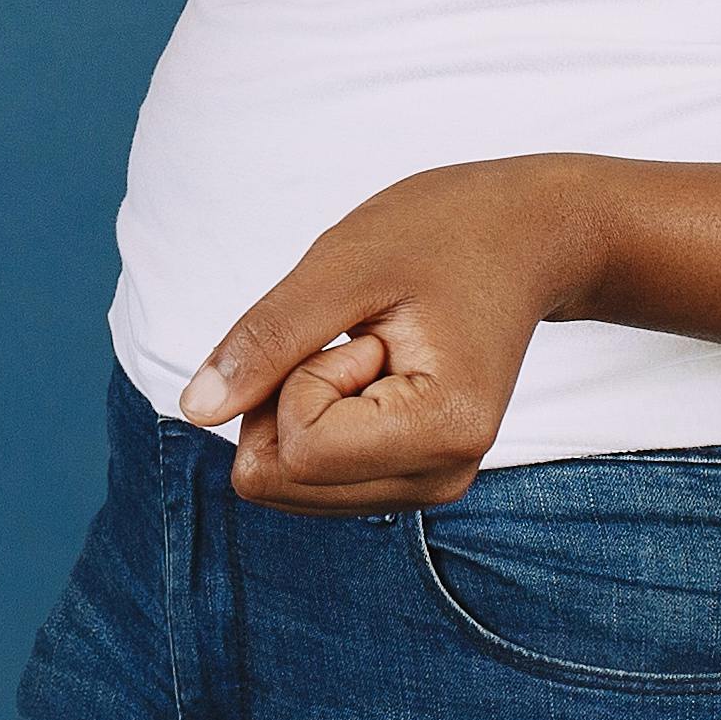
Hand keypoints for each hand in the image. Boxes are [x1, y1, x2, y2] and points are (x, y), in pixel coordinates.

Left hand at [176, 157, 596, 513]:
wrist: (524, 239)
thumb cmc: (443, 233)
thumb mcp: (343, 266)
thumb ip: (268, 340)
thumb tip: (195, 411)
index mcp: (443, 432)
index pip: (298, 450)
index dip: (299, 376)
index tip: (363, 330)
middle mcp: (442, 479)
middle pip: (284, 480)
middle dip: (292, 398)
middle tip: (363, 338)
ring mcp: (430, 485)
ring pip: (288, 484)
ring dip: (304, 406)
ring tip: (375, 348)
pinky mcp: (411, 478)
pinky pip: (310, 474)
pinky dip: (315, 417)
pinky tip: (373, 369)